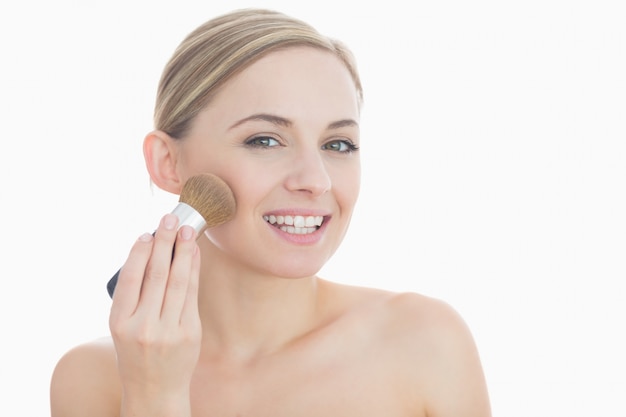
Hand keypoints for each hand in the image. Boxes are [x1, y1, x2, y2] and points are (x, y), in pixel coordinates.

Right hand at [109, 214, 201, 414]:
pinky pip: (192, 295)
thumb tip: (150, 252)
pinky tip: (194, 255)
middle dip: (165, 243)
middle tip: (171, 219)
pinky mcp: (190, 333)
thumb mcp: (122, 327)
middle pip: (157, 275)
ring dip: (184, 252)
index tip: (147, 232)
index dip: (139, 252)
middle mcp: (143, 326)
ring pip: (178, 282)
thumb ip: (133, 296)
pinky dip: (193, 271)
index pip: (130, 279)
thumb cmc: (135, 352)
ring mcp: (169, 331)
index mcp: (119, 323)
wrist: (155, 390)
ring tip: (188, 231)